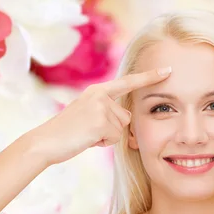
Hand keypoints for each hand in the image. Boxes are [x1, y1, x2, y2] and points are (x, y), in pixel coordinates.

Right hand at [28, 67, 172, 165]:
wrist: (45, 142)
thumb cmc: (66, 133)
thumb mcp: (86, 115)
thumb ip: (106, 111)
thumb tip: (126, 117)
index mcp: (97, 91)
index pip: (128, 82)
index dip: (149, 77)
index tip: (168, 70)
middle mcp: (100, 94)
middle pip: (125, 117)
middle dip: (112, 130)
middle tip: (88, 131)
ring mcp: (101, 106)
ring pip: (120, 129)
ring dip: (106, 137)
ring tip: (85, 135)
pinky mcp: (101, 121)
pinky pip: (114, 138)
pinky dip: (102, 143)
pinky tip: (86, 139)